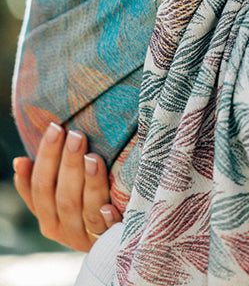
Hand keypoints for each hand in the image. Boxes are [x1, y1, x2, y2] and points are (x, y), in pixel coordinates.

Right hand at [13, 122, 121, 251]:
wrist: (110, 239)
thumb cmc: (81, 204)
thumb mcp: (58, 194)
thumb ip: (38, 182)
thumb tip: (19, 161)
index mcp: (47, 217)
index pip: (40, 187)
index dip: (46, 157)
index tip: (55, 128)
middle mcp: (64, 231)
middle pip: (63, 198)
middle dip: (69, 164)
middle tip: (77, 135)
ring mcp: (88, 237)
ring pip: (86, 212)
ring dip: (90, 184)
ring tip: (93, 157)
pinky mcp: (110, 241)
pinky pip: (109, 231)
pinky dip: (107, 218)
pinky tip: (110, 206)